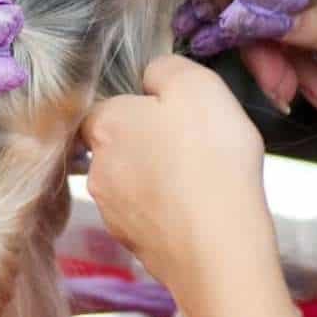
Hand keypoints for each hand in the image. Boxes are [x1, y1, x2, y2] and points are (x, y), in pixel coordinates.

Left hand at [80, 55, 275, 291]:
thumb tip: (150, 76)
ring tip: (200, 183)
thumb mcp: (197, 85)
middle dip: (150, 146)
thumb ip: (166, 69)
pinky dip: (168, 214)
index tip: (175, 118)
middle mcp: (97, 168)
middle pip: (120, 147)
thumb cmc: (209, 157)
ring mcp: (110, 211)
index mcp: (104, 124)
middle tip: (194, 149)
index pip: (107, 108)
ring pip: (132, 184)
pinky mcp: (131, 244)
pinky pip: (148, 218)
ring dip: (159, 181)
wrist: (219, 247)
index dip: (142, 109)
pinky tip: (197, 213)